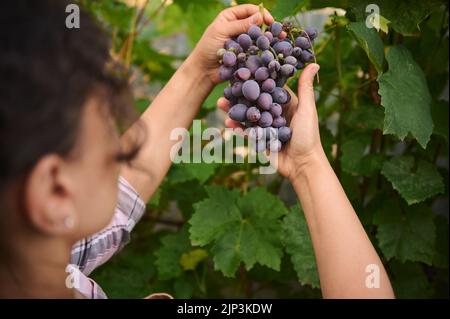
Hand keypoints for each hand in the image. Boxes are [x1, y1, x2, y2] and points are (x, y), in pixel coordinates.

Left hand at [190, 4, 273, 84]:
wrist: (204, 71)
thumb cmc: (208, 48)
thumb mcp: (222, 32)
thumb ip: (240, 25)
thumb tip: (260, 16)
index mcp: (230, 16)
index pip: (250, 10)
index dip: (262, 14)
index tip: (270, 21)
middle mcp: (238, 27)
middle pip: (257, 23)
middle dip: (269, 26)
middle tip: (280, 32)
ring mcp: (243, 41)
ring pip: (259, 37)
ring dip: (270, 38)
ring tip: (281, 40)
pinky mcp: (246, 53)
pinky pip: (257, 50)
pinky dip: (265, 50)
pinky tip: (274, 50)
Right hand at [217, 63, 323, 180]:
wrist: (303, 165)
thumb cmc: (309, 136)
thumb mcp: (307, 109)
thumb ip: (305, 88)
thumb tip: (315, 63)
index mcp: (285, 103)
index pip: (268, 87)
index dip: (256, 79)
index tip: (243, 70)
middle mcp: (274, 113)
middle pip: (254, 101)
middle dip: (239, 95)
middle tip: (226, 88)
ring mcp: (266, 127)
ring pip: (247, 116)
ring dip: (234, 110)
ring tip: (220, 105)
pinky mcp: (260, 141)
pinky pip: (247, 132)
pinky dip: (237, 128)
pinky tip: (228, 123)